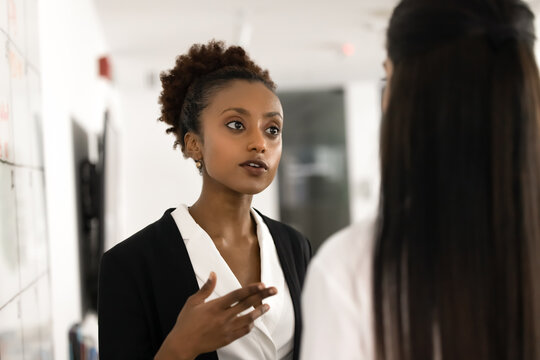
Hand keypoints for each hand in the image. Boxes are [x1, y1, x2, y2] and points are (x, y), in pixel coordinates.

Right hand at [155, 272, 276, 359]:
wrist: (183, 344)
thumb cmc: (186, 322)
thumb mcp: (193, 302)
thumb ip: (206, 288)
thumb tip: (213, 274)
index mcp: (216, 306)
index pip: (238, 295)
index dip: (251, 289)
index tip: (262, 285)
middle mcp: (224, 317)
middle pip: (247, 304)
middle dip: (262, 296)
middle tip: (273, 290)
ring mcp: (227, 329)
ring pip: (248, 319)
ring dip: (259, 311)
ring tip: (267, 306)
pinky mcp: (227, 338)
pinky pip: (243, 331)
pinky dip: (250, 325)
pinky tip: (253, 321)